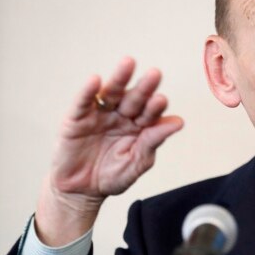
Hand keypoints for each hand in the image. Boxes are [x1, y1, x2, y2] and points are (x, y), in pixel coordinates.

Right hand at [35, 56, 183, 244]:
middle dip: (144, 86)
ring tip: (128, 64)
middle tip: (155, 74)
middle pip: (134, 97)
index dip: (156, 106)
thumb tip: (177, 122)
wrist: (81, 191)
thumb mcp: (137, 161)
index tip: (162, 100)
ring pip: (111, 93)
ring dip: (119, 78)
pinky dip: (88, 91)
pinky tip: (95, 81)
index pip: (150, 112)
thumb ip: (154, 140)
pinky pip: (83, 102)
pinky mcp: (77, 118)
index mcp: (140, 125)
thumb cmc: (112, 176)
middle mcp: (121, 115)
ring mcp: (99, 114)